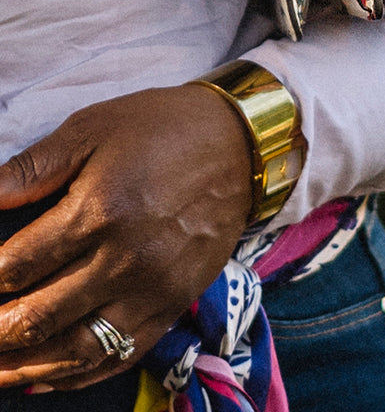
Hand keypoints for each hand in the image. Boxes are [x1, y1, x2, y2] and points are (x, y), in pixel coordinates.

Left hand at [0, 83, 253, 390]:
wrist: (242, 142)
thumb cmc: (163, 128)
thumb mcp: (93, 128)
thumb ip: (32, 167)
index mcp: (100, 210)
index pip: (16, 268)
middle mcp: (127, 258)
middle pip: (37, 318)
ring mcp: (155, 287)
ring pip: (76, 350)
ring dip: (23, 367)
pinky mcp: (176, 301)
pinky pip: (120, 355)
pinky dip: (76, 375)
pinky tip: (44, 376)